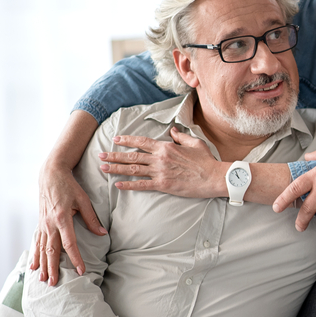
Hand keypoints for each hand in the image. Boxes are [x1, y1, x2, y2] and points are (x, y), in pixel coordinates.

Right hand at [32, 163, 106, 285]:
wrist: (51, 175)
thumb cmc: (69, 186)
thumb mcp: (84, 200)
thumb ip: (92, 218)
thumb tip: (102, 234)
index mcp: (62, 218)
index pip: (69, 243)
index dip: (75, 258)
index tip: (81, 270)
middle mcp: (50, 223)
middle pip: (51, 250)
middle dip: (53, 268)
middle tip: (54, 283)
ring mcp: (43, 224)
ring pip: (42, 248)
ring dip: (43, 265)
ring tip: (42, 279)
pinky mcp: (40, 223)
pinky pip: (38, 242)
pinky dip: (36, 254)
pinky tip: (34, 265)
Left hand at [100, 127, 221, 197]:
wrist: (214, 177)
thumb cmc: (206, 160)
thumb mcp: (195, 143)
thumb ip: (181, 137)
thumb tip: (173, 131)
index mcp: (166, 147)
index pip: (142, 142)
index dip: (127, 141)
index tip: (116, 140)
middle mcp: (160, 159)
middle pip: (132, 156)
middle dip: (114, 155)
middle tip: (101, 155)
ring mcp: (160, 172)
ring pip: (133, 169)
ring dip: (116, 168)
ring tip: (103, 168)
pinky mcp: (163, 185)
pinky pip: (142, 185)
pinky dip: (129, 184)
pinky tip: (118, 184)